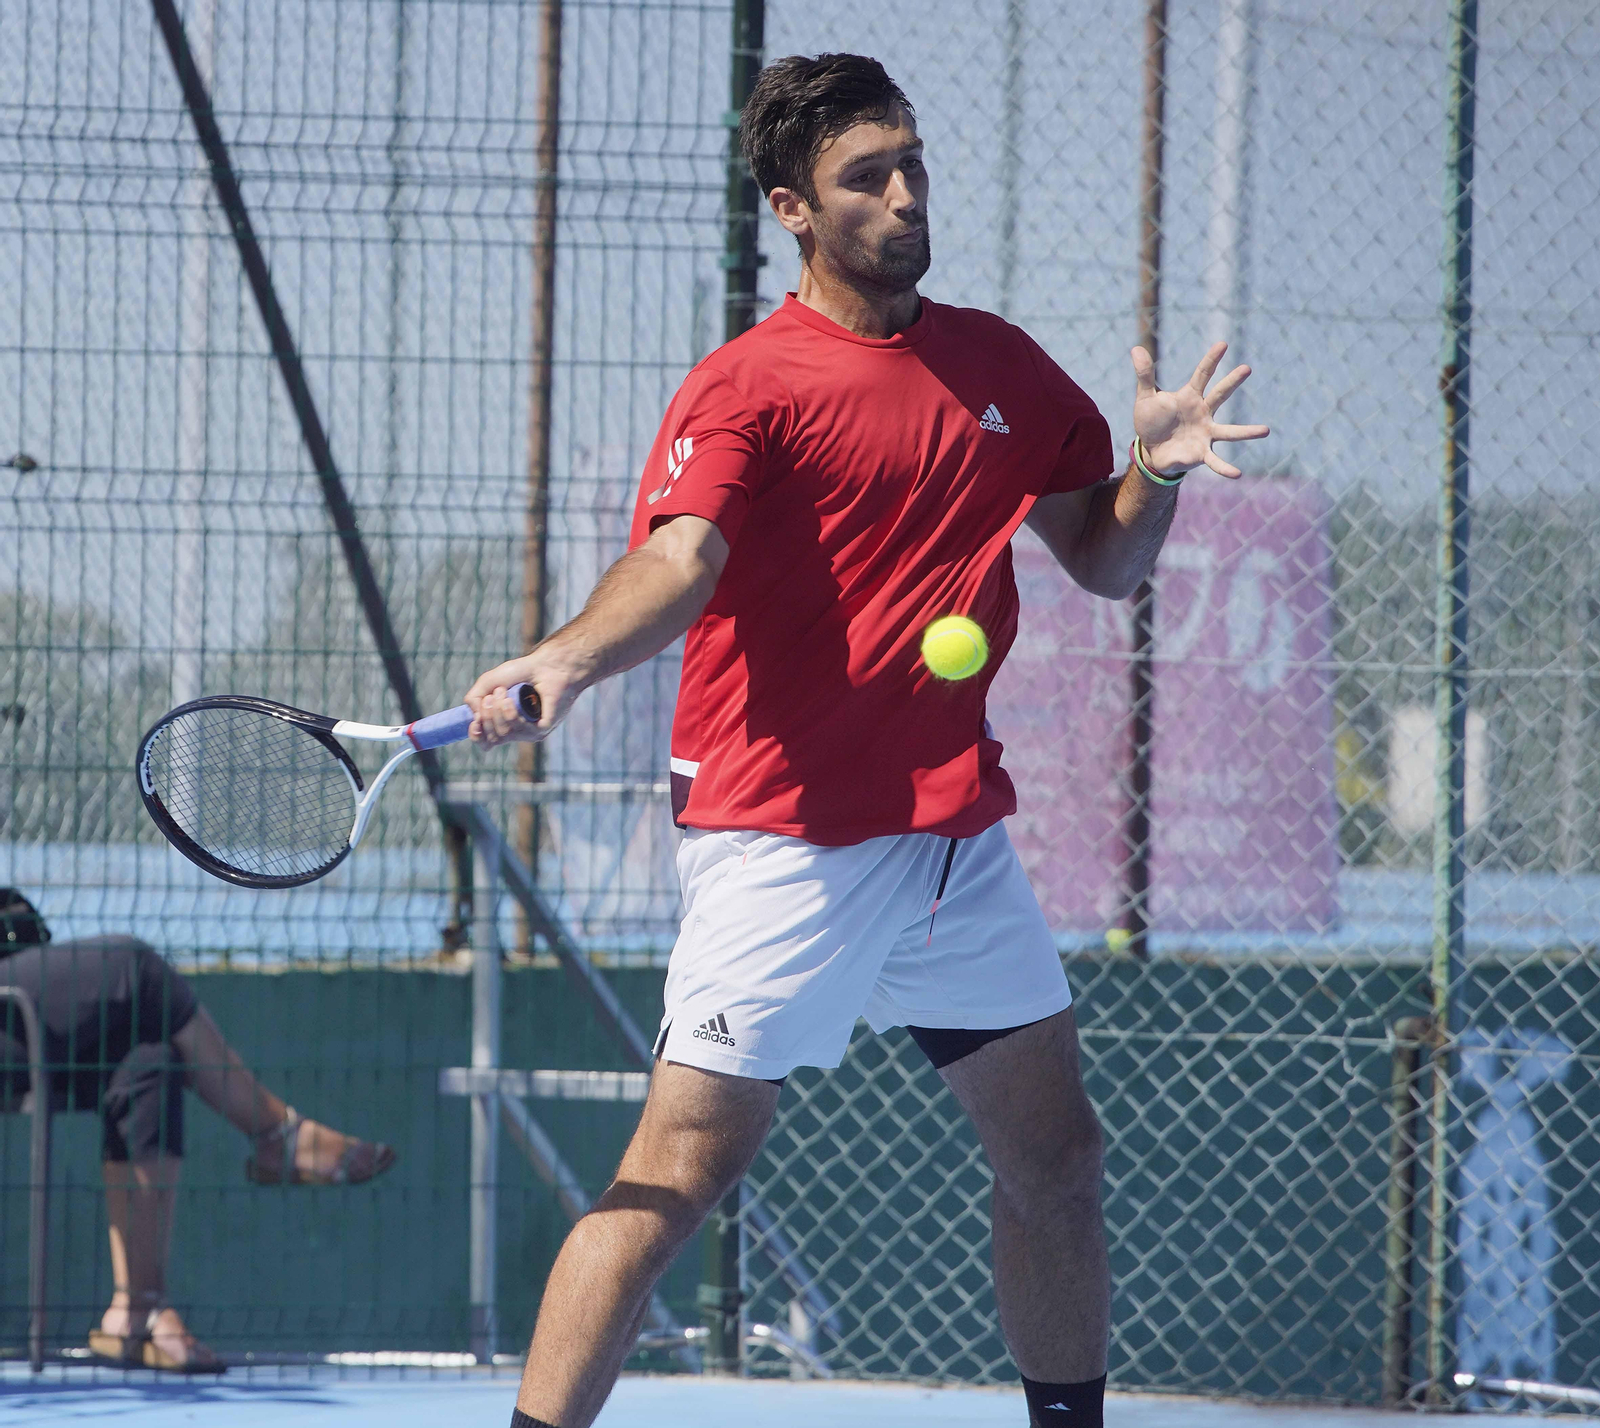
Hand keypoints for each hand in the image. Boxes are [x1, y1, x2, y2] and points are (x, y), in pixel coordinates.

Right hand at [464, 648, 583, 748]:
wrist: (545, 665)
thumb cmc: (521, 673)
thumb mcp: (489, 682)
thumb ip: (474, 698)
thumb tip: (474, 717)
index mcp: (502, 723)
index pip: (486, 742)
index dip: (476, 735)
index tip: (475, 720)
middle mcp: (516, 731)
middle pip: (492, 739)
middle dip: (487, 716)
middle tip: (493, 695)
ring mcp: (529, 732)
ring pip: (503, 735)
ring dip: (497, 711)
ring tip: (504, 692)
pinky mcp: (542, 729)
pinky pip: (520, 731)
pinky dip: (511, 714)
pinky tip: (511, 701)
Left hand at [1131, 341, 1269, 478]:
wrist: (1151, 450)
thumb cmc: (1152, 421)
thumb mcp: (1145, 398)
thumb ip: (1144, 375)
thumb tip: (1135, 348)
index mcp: (1190, 397)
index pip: (1202, 374)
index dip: (1211, 359)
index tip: (1223, 344)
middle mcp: (1203, 413)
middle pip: (1219, 395)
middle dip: (1232, 382)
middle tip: (1246, 368)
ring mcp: (1206, 433)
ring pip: (1229, 432)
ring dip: (1247, 432)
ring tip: (1266, 431)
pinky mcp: (1201, 453)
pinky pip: (1216, 461)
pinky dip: (1225, 468)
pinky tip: (1237, 474)